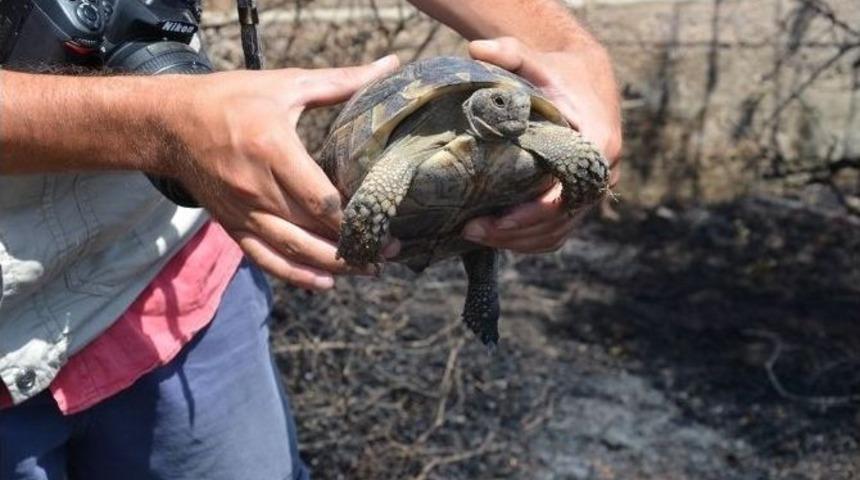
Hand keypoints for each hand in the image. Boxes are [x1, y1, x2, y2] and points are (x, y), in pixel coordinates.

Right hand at [163, 56, 399, 288]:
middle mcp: (257, 189)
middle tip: (389, 250)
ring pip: (294, 251)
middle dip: (354, 245)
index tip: (385, 222)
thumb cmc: (230, 99)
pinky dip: (297, 275)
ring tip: (368, 268)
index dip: (354, 218)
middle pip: (313, 230)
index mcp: (273, 151)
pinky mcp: (233, 225)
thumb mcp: (285, 85)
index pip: (321, 200)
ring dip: (333, 265)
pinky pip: (266, 258)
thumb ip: (341, 82)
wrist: (169, 123)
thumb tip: (389, 66)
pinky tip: (326, 282)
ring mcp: (243, 212)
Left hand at [461, 37, 621, 252]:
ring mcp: (594, 189)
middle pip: (559, 221)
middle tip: (471, 230)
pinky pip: (560, 231)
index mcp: (597, 145)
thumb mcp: (537, 59)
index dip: (528, 214)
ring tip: (477, 235)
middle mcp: (602, 174)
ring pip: (559, 232)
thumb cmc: (561, 71)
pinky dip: (531, 241)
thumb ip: (510, 52)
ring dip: (519, 242)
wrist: (588, 77)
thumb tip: (475, 47)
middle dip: (514, 233)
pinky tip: (498, 238)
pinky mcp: (582, 198)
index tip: (492, 219)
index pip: (564, 196)